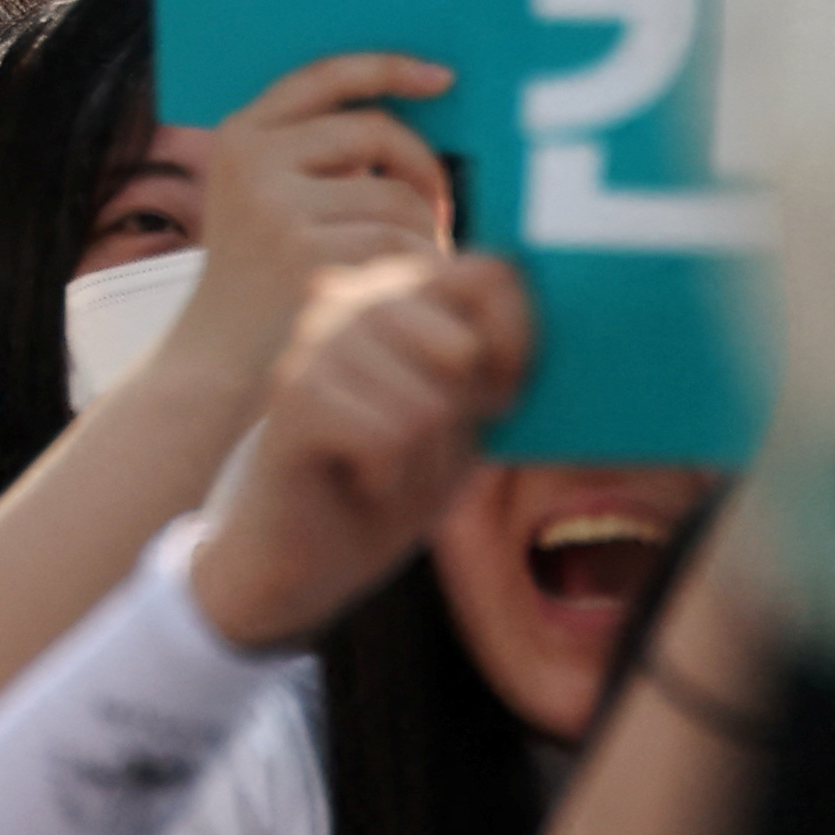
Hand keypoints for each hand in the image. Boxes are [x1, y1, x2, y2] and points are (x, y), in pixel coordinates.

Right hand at [146, 51, 459, 397]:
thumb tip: (412, 108)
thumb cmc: (258, 279)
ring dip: (422, 230)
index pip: (325, 75)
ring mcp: (278, 210)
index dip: (390, 67)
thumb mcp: (261, 199)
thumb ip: (313, 155)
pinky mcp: (310, 258)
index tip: (442, 78)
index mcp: (239, 136)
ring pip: (396, 194)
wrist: (215, 360)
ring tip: (411, 263)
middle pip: (377, 130)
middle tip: (436, 209)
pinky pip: (399, 244)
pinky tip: (403, 292)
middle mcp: (252, 162)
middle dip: (422, 167)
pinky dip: (416, 267)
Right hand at [189, 254, 533, 651]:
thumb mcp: (466, 419)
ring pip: (429, 405)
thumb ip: (497, 364)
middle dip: (462, 420)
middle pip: (463, 348)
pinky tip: (358, 483)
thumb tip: (541, 325)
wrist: (302, 560)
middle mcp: (350, 301)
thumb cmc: (391, 482)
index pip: (490, 274)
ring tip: (385, 472)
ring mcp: (315, 343)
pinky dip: (389, 480)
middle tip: (420, 449)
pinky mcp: (294, 394)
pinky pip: (390, 437)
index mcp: (397, 295)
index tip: (498, 398)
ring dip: (422, 463)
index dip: (518, 341)